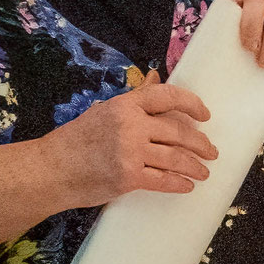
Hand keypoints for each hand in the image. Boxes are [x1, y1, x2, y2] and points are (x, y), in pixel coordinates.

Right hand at [43, 82, 217, 205]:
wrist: (51, 170)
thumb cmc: (76, 140)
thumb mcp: (105, 111)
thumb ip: (134, 98)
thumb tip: (155, 78)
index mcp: (125, 105)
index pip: (167, 96)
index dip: (191, 104)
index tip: (205, 115)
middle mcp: (131, 125)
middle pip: (178, 131)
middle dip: (200, 143)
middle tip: (212, 151)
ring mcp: (130, 152)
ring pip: (175, 158)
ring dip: (194, 166)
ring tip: (204, 172)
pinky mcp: (128, 178)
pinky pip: (163, 180)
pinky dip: (178, 183)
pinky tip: (187, 185)